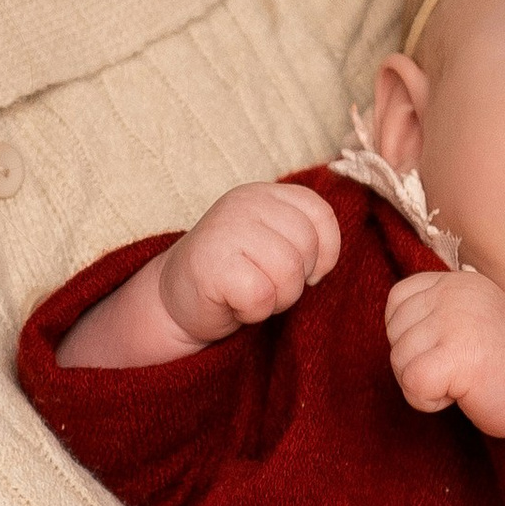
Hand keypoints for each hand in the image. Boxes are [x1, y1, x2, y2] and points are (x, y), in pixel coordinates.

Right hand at [158, 180, 341, 342]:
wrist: (175, 301)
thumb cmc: (234, 276)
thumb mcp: (273, 243)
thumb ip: (303, 236)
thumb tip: (329, 258)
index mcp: (265, 194)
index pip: (321, 214)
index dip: (325, 253)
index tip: (304, 272)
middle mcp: (245, 202)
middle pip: (307, 246)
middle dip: (297, 280)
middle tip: (267, 286)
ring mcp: (226, 229)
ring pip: (288, 271)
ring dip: (277, 298)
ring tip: (251, 294)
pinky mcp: (212, 264)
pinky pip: (261, 295)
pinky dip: (254, 311)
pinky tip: (234, 304)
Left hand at [382, 267, 504, 440]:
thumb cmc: (503, 364)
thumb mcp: (468, 319)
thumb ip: (434, 311)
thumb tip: (389, 322)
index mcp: (457, 282)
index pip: (397, 299)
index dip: (410, 334)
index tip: (445, 349)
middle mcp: (456, 293)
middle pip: (394, 332)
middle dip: (416, 361)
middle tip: (458, 368)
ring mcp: (457, 321)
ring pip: (399, 359)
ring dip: (424, 382)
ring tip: (463, 379)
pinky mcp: (458, 355)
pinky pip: (411, 383)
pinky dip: (427, 400)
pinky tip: (458, 395)